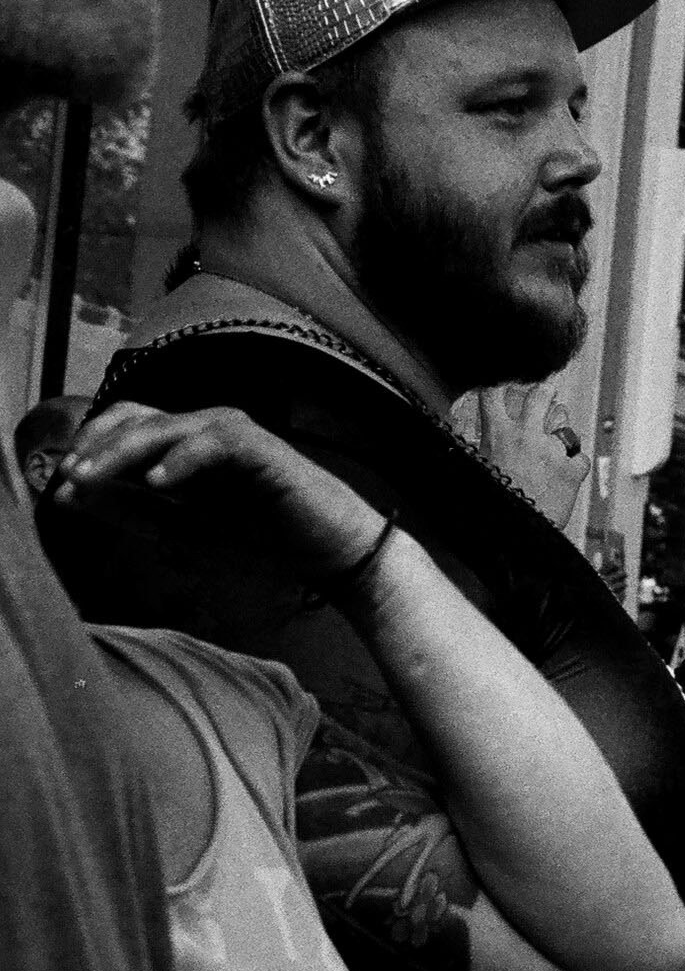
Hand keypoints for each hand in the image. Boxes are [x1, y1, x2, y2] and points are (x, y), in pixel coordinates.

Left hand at [51, 401, 386, 579]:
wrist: (335, 554)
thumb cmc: (270, 541)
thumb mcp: (185, 532)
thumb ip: (133, 512)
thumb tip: (73, 496)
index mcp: (188, 446)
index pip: (125, 426)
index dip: (90, 446)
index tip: (64, 481)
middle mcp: (208, 430)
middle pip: (137, 416)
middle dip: (98, 443)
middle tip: (73, 474)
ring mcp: (237, 434)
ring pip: (167, 425)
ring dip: (125, 449)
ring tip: (97, 476)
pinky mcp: (263, 447)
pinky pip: (214, 441)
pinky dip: (182, 458)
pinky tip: (158, 482)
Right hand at [461, 379, 588, 527]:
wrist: (513, 531)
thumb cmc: (491, 502)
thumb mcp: (474, 468)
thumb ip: (474, 446)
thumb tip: (459, 434)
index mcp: (497, 433)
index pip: (493, 393)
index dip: (498, 385)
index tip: (502, 386)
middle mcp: (527, 436)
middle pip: (539, 395)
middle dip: (543, 392)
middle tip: (544, 393)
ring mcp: (553, 452)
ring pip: (564, 421)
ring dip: (560, 426)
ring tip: (555, 436)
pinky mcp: (573, 471)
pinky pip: (580, 457)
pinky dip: (575, 463)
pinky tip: (567, 471)